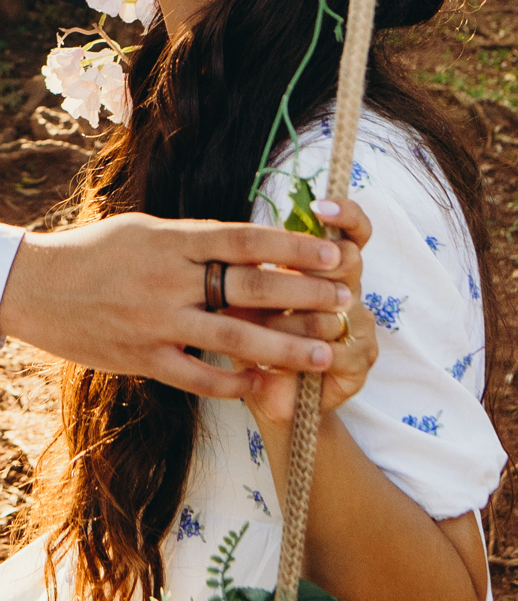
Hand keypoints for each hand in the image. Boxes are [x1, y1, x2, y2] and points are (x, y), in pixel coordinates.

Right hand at [0, 211, 351, 395]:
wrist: (33, 287)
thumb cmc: (93, 252)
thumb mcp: (143, 230)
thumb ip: (192, 240)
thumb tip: (247, 246)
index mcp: (171, 239)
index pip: (244, 240)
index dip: (292, 247)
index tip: (331, 255)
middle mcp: (168, 279)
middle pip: (250, 287)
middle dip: (305, 297)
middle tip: (345, 303)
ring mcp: (156, 321)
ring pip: (235, 337)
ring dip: (287, 348)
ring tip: (326, 355)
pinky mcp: (143, 358)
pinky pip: (200, 376)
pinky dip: (235, 382)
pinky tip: (265, 386)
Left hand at [238, 198, 376, 426]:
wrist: (264, 394)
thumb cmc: (250, 334)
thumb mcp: (243, 296)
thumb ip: (252, 265)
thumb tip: (239, 233)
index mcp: (325, 267)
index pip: (352, 230)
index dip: (346, 214)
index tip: (320, 206)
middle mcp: (349, 290)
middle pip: (350, 260)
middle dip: (314, 265)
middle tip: (280, 277)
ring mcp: (359, 325)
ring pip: (340, 305)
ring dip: (293, 317)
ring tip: (258, 329)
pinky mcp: (361, 362)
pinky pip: (340, 349)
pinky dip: (306, 353)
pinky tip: (279, 359)